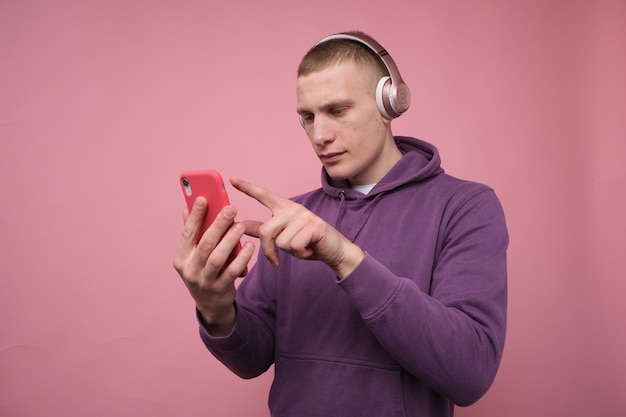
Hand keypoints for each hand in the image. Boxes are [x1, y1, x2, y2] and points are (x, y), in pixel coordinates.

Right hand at [173, 197, 254, 334]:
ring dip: (230, 240)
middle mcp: (190, 269)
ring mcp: (205, 281)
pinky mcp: (221, 289)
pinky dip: (242, 258)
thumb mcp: (193, 255)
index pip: (187, 233)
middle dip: (218, 225)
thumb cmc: (203, 271)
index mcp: (182, 257)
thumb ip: (192, 233)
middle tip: (231, 209)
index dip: (195, 215)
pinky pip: (232, 271)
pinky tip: (251, 246)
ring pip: (217, 258)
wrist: (210, 304)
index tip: (204, 198)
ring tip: (241, 226)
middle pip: (205, 244)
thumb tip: (186, 207)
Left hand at [231, 177, 364, 278]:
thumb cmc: (307, 243)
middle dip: (268, 251)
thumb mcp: (282, 238)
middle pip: (266, 231)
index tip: (232, 179)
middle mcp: (293, 208)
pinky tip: (310, 248)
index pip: (263, 195)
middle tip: (276, 260)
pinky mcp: (314, 226)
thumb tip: (242, 225)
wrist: (333, 250)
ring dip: (290, 252)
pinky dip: (301, 254)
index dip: (247, 188)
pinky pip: (294, 246)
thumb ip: (262, 230)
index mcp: (283, 208)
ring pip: (281, 242)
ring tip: (302, 247)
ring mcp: (304, 215)